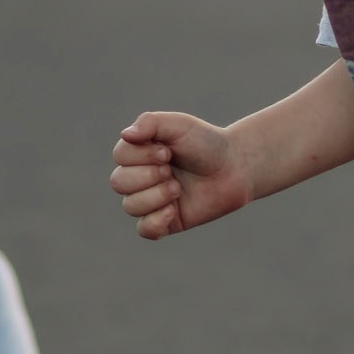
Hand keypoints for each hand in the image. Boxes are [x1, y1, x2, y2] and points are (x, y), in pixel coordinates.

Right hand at [111, 110, 253, 239]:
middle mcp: (140, 176)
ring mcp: (151, 200)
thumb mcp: (179, 125)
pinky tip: (173, 210)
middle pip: (118, 182)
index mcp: (139, 152)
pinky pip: (145, 230)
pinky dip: (155, 221)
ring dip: (155, 196)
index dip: (141, 156)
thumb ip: (150, 123)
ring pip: (130, 206)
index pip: (120, 156)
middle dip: (147, 176)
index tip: (167, 152)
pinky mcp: (165, 222)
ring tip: (177, 188)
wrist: (234, 168)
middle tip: (171, 171)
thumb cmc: (205, 143)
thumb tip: (126, 134)